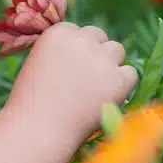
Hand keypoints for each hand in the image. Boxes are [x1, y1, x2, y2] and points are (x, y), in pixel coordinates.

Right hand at [7, 23, 137, 140]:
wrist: (38, 131)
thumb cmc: (31, 105)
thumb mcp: (37, 66)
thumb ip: (60, 53)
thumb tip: (86, 53)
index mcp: (58, 33)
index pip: (78, 31)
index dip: (76, 51)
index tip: (70, 70)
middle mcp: (82, 40)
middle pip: (99, 37)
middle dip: (95, 54)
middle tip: (85, 81)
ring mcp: (102, 59)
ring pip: (117, 51)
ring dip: (110, 66)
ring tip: (95, 90)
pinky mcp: (119, 80)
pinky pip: (131, 74)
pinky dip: (123, 86)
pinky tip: (105, 100)